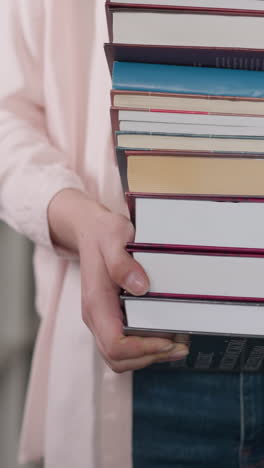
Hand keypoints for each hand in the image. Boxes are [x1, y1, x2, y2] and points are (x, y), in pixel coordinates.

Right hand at [48, 189, 188, 372]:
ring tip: (177, 344)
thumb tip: (140, 287)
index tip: (169, 340)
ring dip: (149, 356)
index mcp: (96, 303)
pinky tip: (165, 337)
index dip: (143, 349)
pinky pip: (123, 346)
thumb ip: (122, 262)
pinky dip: (144, 349)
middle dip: (150, 357)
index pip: (115, 344)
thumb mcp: (114, 238)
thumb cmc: (103, 234)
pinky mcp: (109, 318)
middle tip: (181, 346)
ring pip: (120, 357)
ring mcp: (101, 319)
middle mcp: (96, 317)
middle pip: (117, 358)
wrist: (91, 232)